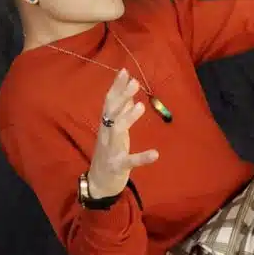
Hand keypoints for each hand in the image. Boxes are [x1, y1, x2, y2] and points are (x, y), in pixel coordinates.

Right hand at [87, 69, 159, 197]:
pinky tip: (155, 154)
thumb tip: (130, 95)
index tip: (125, 71)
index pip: (109, 102)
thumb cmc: (109, 154)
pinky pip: (129, 161)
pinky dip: (142, 157)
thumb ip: (121, 114)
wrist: (98, 183)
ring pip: (117, 131)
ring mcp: (111, 150)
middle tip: (135, 82)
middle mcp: (107, 134)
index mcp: (107, 125)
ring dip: (128, 118)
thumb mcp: (115, 132)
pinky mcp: (118, 166)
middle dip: (122, 96)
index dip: (116, 87)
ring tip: (141, 106)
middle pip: (111, 112)